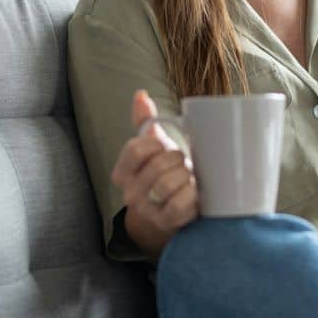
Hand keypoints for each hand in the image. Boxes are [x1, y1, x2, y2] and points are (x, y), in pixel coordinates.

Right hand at [111, 90, 198, 239]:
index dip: (157, 143)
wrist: (169, 211)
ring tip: (190, 175)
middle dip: (177, 159)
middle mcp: (130, 193)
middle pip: (156, 166)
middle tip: (185, 161)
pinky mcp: (166, 223)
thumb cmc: (163, 172)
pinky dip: (192, 195)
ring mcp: (147, 210)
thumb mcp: (152, 148)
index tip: (166, 145)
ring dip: (185, 176)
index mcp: (122, 172)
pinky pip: (179, 205)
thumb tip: (140, 95)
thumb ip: (145, 122)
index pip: (136, 149)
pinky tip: (195, 191)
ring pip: (167, 185)